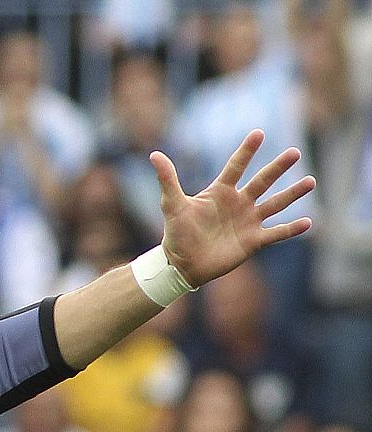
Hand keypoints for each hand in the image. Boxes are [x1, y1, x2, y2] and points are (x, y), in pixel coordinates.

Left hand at [154, 130, 314, 288]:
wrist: (181, 264)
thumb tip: (154, 155)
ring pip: (275, 204)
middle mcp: (239, 203)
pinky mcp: (253, 240)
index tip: (258, 133)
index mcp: (220, 192)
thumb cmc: (176, 233)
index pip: (236, 167)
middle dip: (278, 167)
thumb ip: (167, 180)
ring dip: (293, 193)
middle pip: (262, 181)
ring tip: (311, 181)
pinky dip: (291, 228)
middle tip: (295, 152)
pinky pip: (276, 233)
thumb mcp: (172, 205)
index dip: (246, 151)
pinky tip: (309, 222)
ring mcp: (248, 221)